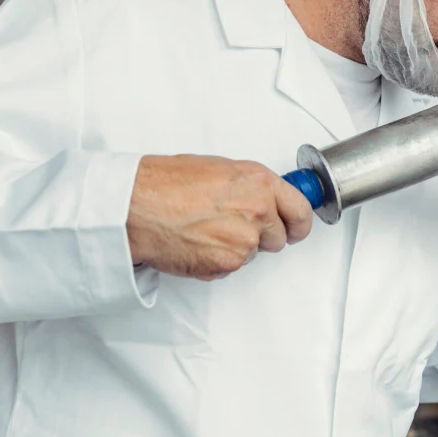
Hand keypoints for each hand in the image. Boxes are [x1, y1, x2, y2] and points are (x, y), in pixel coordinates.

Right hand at [126, 155, 313, 279]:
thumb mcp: (218, 169)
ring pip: (253, 254)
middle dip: (261, 236)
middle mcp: (259, 210)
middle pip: (279, 237)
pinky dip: (216, 261)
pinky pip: (232, 267)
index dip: (298, 222)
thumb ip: (248, 186)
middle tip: (231, 227)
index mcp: (259, 182)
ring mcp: (246, 240)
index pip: (301, 209)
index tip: (296, 227)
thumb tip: (262, 198)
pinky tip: (196, 243)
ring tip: (205, 230)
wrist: (137, 206)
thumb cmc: (165, 183)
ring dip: (235, 248)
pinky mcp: (229, 263)